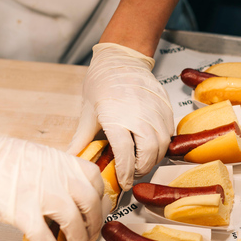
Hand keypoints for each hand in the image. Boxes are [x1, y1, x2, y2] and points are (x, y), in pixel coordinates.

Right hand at [0, 113, 104, 240]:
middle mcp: (58, 175)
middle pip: (91, 205)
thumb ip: (56, 174)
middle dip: (93, 227)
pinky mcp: (20, 211)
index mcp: (63, 160)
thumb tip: (67, 197)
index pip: (97, 183)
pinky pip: (45, 237)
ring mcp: (41, 193)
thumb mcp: (36, 157)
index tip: (97, 215)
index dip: (100, 204)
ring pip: (74, 222)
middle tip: (88, 239)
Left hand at [68, 43, 173, 189]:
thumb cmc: (101, 82)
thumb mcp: (87, 112)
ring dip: (153, 158)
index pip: (126, 156)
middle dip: (141, 169)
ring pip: (162, 146)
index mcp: (117, 119)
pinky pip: (169, 133)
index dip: (125, 174)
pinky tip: (150, 145)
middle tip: (132, 173)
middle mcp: (139, 116)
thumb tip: (71, 158)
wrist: (121, 58)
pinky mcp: (166, 107)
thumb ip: (82, 139)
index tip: (122, 182)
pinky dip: (162, 144)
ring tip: (141, 160)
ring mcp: (156, 111)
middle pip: (149, 154)